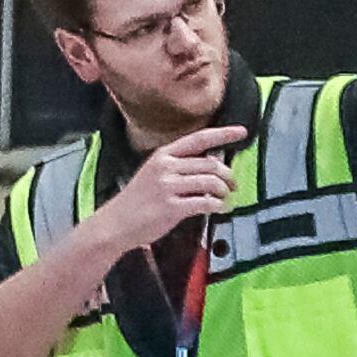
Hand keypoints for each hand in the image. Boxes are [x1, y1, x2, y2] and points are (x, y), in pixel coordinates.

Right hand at [108, 126, 243, 251]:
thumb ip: (180, 168)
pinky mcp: (171, 208)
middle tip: (232, 185)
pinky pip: (205, 202)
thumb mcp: (154, 175)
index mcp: (163, 156)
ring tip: (225, 198)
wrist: (115, 224)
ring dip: (223, 191)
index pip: (199, 139)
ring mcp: (168, 187)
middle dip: (227, 176)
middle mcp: (165, 168)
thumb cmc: (137, 201)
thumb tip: (212, 166)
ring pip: (210, 182)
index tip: (241, 132)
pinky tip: (217, 208)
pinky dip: (217, 206)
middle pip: (210, 164)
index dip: (223, 134)